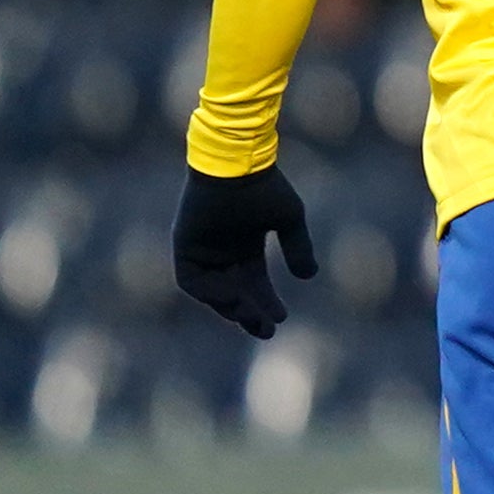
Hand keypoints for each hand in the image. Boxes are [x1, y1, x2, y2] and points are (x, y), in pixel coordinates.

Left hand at [174, 163, 320, 336]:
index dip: (267, 303)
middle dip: (249, 313)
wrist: (236, 162)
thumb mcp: (289, 218)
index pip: (254, 284)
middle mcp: (222, 251)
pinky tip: (230, 296)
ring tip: (249, 315)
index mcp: (245, 246)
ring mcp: (201, 249)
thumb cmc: (264, 185)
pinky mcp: (184, 244)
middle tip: (266, 331)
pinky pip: (190, 279)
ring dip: (230, 306)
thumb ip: (298, 247)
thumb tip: (308, 276)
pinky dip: (208, 291)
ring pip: (213, 291)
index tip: (281, 319)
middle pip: (234, 293)